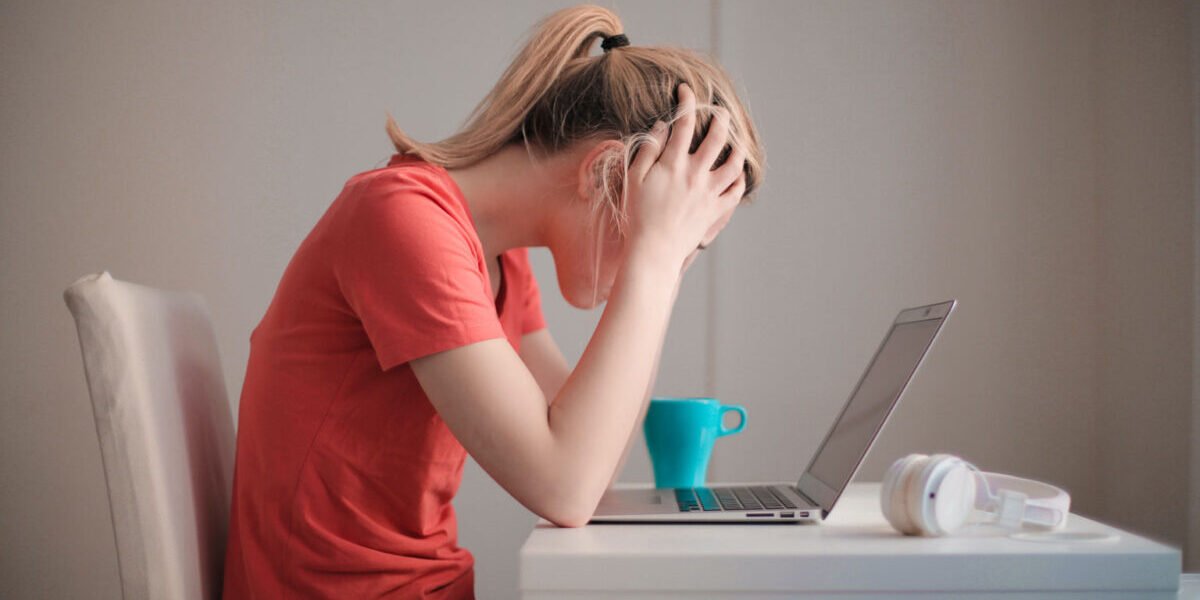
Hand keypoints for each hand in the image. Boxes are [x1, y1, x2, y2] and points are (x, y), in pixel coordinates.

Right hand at [624, 82, 746, 269]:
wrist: (654, 250)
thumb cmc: (638, 215)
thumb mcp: (634, 179)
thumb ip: (649, 150)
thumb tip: (664, 127)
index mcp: (674, 163)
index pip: (684, 123)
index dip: (687, 101)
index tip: (686, 90)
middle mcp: (696, 174)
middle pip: (717, 137)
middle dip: (720, 118)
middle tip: (719, 111)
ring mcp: (709, 192)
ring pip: (734, 163)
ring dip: (737, 147)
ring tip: (735, 140)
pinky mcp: (716, 210)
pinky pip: (736, 191)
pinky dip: (739, 179)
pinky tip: (737, 172)